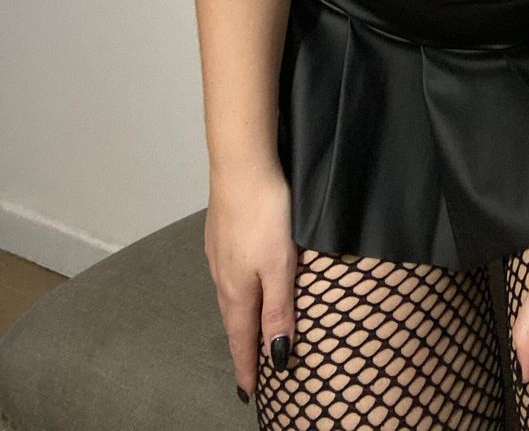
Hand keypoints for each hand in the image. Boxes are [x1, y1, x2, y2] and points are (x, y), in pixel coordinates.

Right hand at [205, 160, 296, 404]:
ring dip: (239, 320)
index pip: (243, 340)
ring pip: (230, 297)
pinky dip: (237, 292)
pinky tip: (242, 286)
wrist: (240, 164)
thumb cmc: (264, 212)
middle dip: (242, 348)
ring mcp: (218, 254)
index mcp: (239, 290)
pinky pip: (229, 275)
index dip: (247, 367)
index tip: (248, 394)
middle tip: (249, 371)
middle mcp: (223, 276)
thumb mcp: (280, 264)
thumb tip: (277, 356)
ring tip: (247, 334)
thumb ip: (279, 309)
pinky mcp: (220, 234)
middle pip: (234, 322)